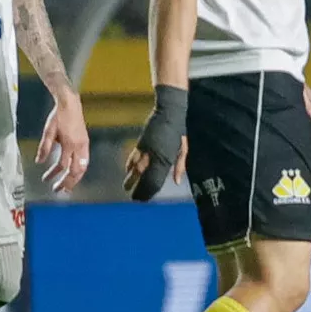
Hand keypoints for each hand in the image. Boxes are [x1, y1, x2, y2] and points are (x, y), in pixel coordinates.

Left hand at [37, 92, 90, 192]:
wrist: (70, 103)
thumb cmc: (58, 116)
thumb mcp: (48, 131)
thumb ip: (44, 147)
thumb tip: (39, 162)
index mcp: (69, 144)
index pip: (64, 165)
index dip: (55, 174)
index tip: (47, 181)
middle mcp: (79, 146)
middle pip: (76, 170)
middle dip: (68, 182)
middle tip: (60, 190)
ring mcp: (84, 145)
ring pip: (83, 167)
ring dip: (75, 178)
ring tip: (67, 186)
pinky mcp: (86, 143)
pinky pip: (84, 161)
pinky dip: (79, 170)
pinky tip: (73, 173)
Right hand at [125, 84, 188, 200]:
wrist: (169, 112)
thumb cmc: (179, 131)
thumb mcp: (184, 148)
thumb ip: (180, 166)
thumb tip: (176, 182)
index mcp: (165, 160)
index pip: (155, 181)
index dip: (150, 191)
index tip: (145, 199)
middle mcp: (153, 157)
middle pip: (143, 178)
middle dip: (139, 189)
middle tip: (135, 199)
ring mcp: (145, 150)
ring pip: (135, 169)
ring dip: (131, 179)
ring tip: (126, 188)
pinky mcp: (140, 143)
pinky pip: (132, 157)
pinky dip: (129, 165)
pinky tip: (127, 171)